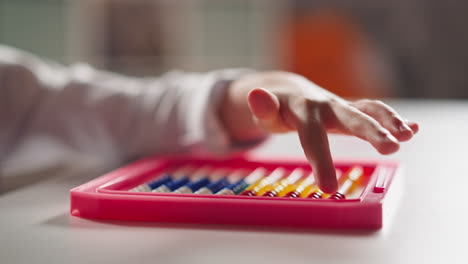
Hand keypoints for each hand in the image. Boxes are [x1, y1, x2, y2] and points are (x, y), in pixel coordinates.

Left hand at [221, 71, 417, 192]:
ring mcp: (341, 107)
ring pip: (368, 110)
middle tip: (390, 147)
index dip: (320, 160)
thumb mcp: (265, 113)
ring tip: (407, 136)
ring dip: (388, 122)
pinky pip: (373, 111)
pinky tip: (412, 129)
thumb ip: (262, 108)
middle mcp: (326, 106)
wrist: (290, 92)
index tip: (328, 187)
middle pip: (350, 117)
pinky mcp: (351, 110)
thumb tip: (255, 95)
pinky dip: (393, 118)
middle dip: (370, 131)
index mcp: (303, 110)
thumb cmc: (276, 110)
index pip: (313, 136)